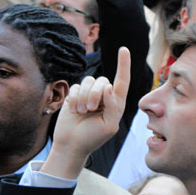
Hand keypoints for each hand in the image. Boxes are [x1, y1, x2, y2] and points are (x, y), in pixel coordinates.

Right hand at [41, 47, 130, 178]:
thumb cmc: (92, 138)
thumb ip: (112, 107)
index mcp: (116, 104)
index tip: (123, 49)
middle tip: (89, 110)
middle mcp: (104, 97)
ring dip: (84, 97)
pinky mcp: (75, 95)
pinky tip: (74, 110)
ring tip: (81, 111)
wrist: (71, 145)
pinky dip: (75, 97)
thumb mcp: (108, 126)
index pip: (122, 81)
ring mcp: (89, 95)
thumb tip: (109, 87)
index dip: (123, 65)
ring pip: (89, 81)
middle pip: (103, 81)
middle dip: (94, 94)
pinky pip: (76, 86)